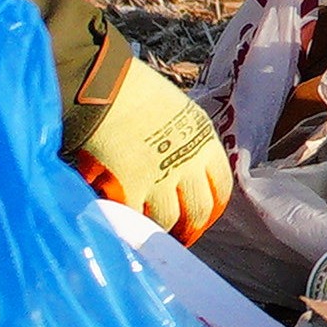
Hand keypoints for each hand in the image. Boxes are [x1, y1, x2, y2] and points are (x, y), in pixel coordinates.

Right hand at [70, 54, 236, 238]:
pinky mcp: (131, 187)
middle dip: (190, 229)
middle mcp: (189, 162)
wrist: (104, 87)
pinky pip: (136, 219)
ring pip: (169, 221)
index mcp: (203, 140)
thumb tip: (176, 164)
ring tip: (149, 237)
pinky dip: (131, 227)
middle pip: (200, 210)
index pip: (221, 185)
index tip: (202, 217)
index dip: (212, 206)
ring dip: (160, 232)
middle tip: (177, 239)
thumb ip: (182, 140)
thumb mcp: (176, 111)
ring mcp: (161, 177)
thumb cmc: (134, 91)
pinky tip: (125, 228)